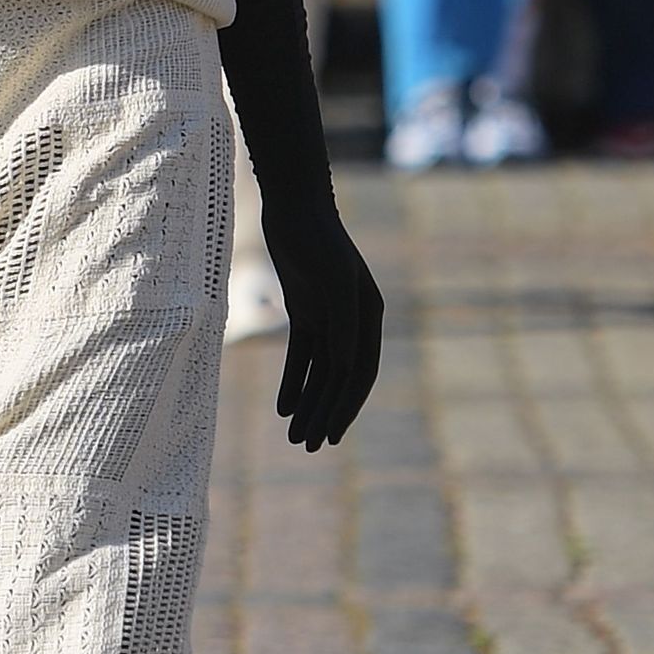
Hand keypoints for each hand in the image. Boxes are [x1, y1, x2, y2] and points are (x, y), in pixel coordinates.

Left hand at [260, 196, 384, 451]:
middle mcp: (353, 321)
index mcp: (370, 317)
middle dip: (324, 414)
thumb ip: (342, 322)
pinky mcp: (305, 311)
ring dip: (308, 404)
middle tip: (307, 446)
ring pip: (319, 372)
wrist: (293, 207)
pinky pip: (301, 356)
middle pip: (339, 380)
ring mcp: (329, 317)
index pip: (360, 374)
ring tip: (294, 437)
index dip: (347, 407)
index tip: (331, 436)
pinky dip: (293, 381)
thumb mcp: (333, 279)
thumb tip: (344, 368)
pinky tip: (283, 408)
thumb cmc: (317, 239)